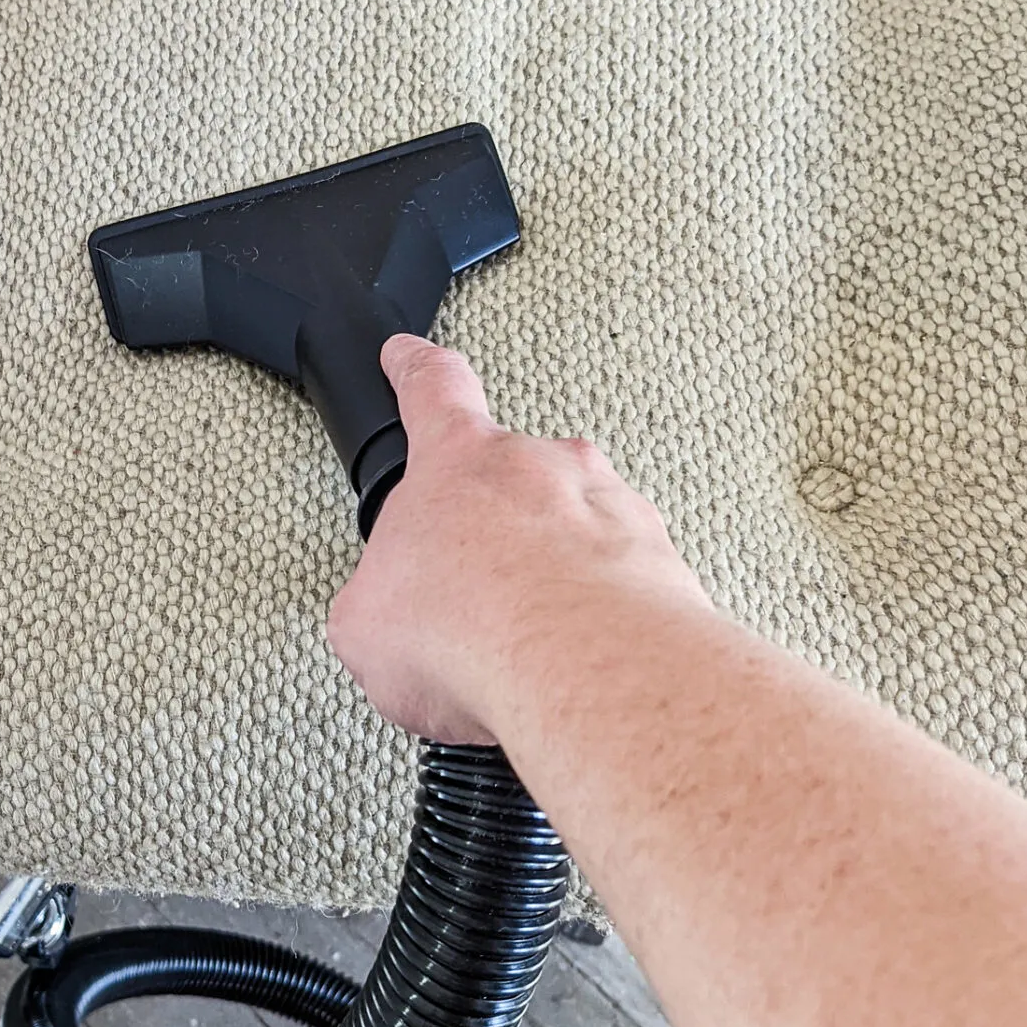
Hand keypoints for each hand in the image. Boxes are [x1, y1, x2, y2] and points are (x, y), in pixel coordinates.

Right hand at [326, 337, 709, 744]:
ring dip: (553, 573)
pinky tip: (574, 660)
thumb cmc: (475, 631)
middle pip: (513, 477)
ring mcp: (611, 508)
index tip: (409, 355)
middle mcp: (543, 467)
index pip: (433, 388)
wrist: (577, 671)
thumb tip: (384, 623)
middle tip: (479, 588)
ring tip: (528, 639)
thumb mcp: (366, 623)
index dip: (415, 370)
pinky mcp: (661, 562)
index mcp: (460, 461)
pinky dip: (599, 615)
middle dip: (497, 529)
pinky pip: (622, 579)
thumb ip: (375, 603)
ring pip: (575, 529)